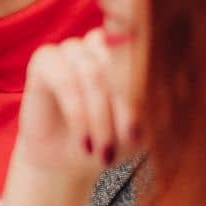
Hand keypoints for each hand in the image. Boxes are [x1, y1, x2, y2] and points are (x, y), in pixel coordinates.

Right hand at [2, 28, 139, 205]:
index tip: (151, 127)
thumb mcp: (141, 126)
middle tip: (129, 142)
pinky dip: (78, 114)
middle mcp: (102, 43)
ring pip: (93, 72)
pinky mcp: (44, 61)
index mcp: (132, 49)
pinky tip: (84, 141)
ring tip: (104, 150)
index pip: (151, 54)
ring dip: (100, 116)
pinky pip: (65, 81)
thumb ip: (151, 104)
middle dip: (127, 106)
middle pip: (122, 62)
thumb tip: (160, 91)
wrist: (69, 162)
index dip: (151, 88)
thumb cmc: (110, 139)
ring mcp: (72, 49)